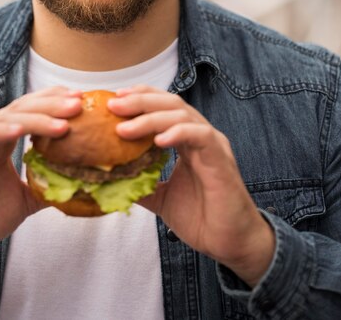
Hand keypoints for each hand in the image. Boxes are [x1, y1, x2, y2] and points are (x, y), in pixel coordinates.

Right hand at [0, 87, 81, 270]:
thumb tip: (80, 188)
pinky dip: (4, 130)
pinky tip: (22, 130)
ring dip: (38, 117)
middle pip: (25, 107)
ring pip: (10, 117)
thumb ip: (48, 187)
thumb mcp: (26, 200)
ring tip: (64, 122)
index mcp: (5, 140)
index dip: (55, 101)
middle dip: (53, 103)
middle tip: (79, 103)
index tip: (81, 100)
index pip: (32, 110)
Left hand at [109, 85, 274, 286]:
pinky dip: (178, 133)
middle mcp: (200, 135)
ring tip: (124, 129)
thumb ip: (140, 184)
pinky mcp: (221, 158)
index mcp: (187, 139)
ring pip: (182, 115)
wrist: (230, 243)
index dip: (140, 97)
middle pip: (170, 104)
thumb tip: (109, 179)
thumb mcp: (161, 197)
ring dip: (150, 118)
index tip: (114, 99)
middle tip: (113, 106)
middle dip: (140, 101)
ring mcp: (212, 144)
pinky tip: (158, 139)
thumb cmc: (201, 218)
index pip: (164, 106)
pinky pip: (200, 135)